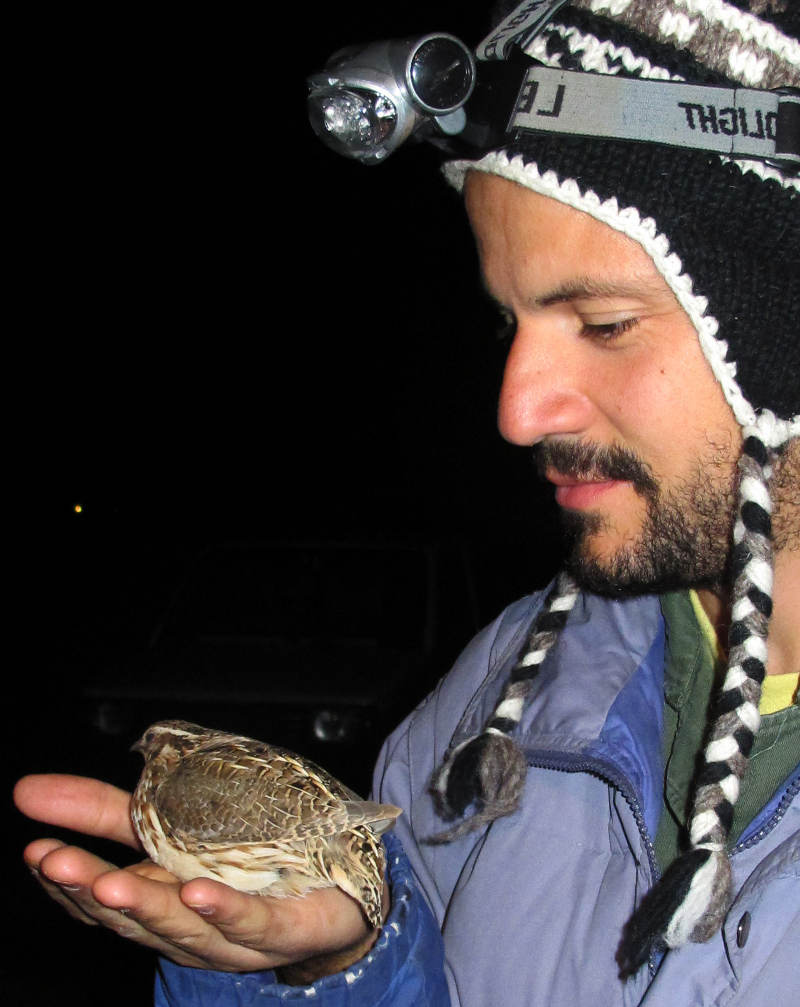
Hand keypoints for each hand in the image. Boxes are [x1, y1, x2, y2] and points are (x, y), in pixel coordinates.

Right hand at [14, 774, 382, 978]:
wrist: (332, 893)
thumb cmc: (242, 861)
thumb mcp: (169, 826)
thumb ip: (104, 811)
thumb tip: (25, 788)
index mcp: (157, 901)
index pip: (102, 899)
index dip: (68, 881)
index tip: (37, 852)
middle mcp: (189, 927)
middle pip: (138, 915)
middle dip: (96, 891)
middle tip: (60, 865)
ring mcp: (235, 933)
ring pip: (186, 925)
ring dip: (148, 906)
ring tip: (113, 883)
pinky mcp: (284, 926)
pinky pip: (252, 920)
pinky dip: (224, 909)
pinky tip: (198, 890)